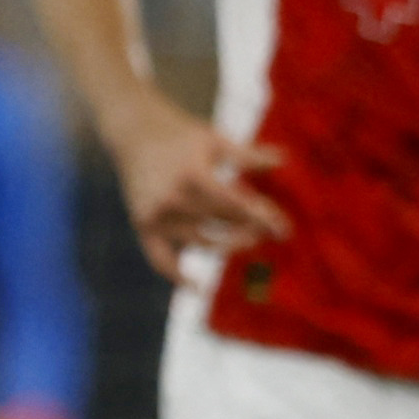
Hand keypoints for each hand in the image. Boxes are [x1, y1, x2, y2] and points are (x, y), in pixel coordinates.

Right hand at [105, 91, 284, 282]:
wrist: (133, 131)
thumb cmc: (180, 134)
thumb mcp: (214, 140)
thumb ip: (247, 155)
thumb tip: (284, 160)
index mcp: (193, 174)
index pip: (235, 204)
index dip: (262, 217)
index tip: (284, 229)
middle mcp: (172, 198)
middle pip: (220, 223)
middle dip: (249, 228)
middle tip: (270, 232)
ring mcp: (156, 215)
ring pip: (199, 242)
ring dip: (226, 246)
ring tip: (247, 242)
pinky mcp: (143, 225)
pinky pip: (160, 259)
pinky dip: (177, 276)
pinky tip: (198, 287)